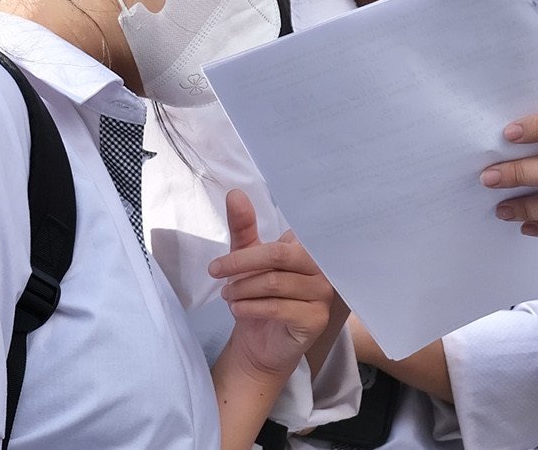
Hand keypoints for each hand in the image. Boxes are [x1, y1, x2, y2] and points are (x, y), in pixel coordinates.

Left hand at [207, 189, 335, 379]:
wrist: (260, 345)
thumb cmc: (257, 297)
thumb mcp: (245, 261)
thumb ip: (243, 228)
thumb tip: (235, 193)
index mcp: (307, 250)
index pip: (280, 241)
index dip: (248, 252)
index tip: (219, 265)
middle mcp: (321, 269)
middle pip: (280, 256)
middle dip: (242, 264)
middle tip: (215, 273)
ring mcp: (322, 294)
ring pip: (276, 283)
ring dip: (243, 289)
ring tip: (227, 295)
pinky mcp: (316, 319)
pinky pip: (280, 308)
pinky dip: (252, 308)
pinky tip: (238, 310)